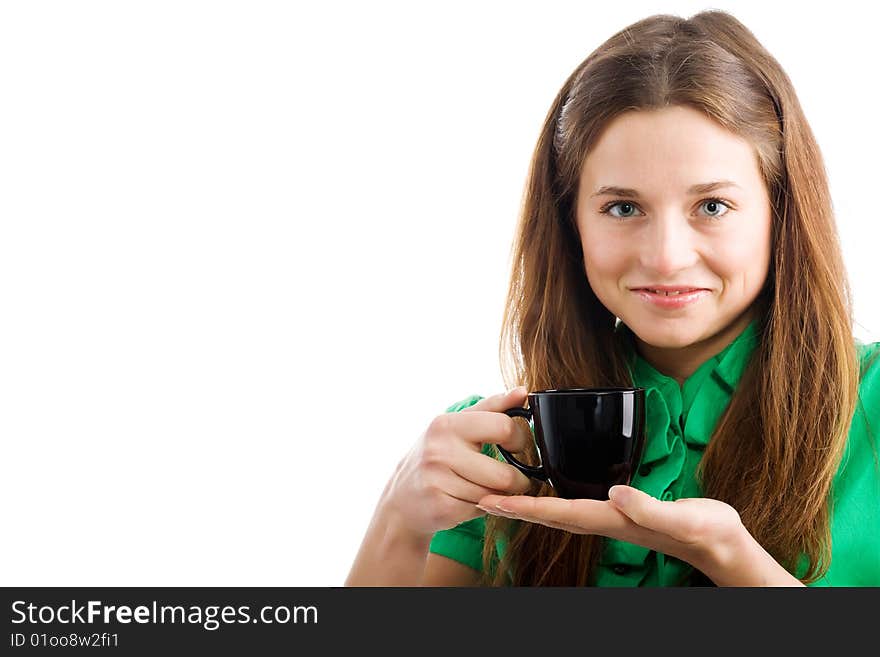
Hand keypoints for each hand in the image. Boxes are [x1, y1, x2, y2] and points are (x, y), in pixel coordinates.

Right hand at [378, 387, 534, 539]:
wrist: (402, 498)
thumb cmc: (437, 455)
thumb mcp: (458, 424)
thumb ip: (492, 407)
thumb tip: (522, 392)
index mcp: (447, 424)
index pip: (503, 427)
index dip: (519, 440)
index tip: (515, 447)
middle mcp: (439, 451)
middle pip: (504, 474)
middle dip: (517, 480)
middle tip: (513, 478)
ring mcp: (438, 481)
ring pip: (494, 495)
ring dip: (498, 495)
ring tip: (486, 488)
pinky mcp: (441, 508)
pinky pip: (482, 509)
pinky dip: (483, 507)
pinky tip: (470, 500)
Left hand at [476, 486, 801, 584]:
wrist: (719, 542)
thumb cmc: (704, 529)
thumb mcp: (680, 516)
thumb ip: (648, 507)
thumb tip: (615, 494)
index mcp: (611, 519)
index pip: (557, 512)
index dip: (523, 506)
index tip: (491, 500)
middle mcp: (603, 520)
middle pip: (547, 513)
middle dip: (512, 506)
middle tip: (478, 496)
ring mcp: (609, 517)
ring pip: (557, 510)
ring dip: (527, 502)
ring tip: (499, 493)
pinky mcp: (618, 512)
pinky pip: (574, 503)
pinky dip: (551, 496)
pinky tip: (546, 487)